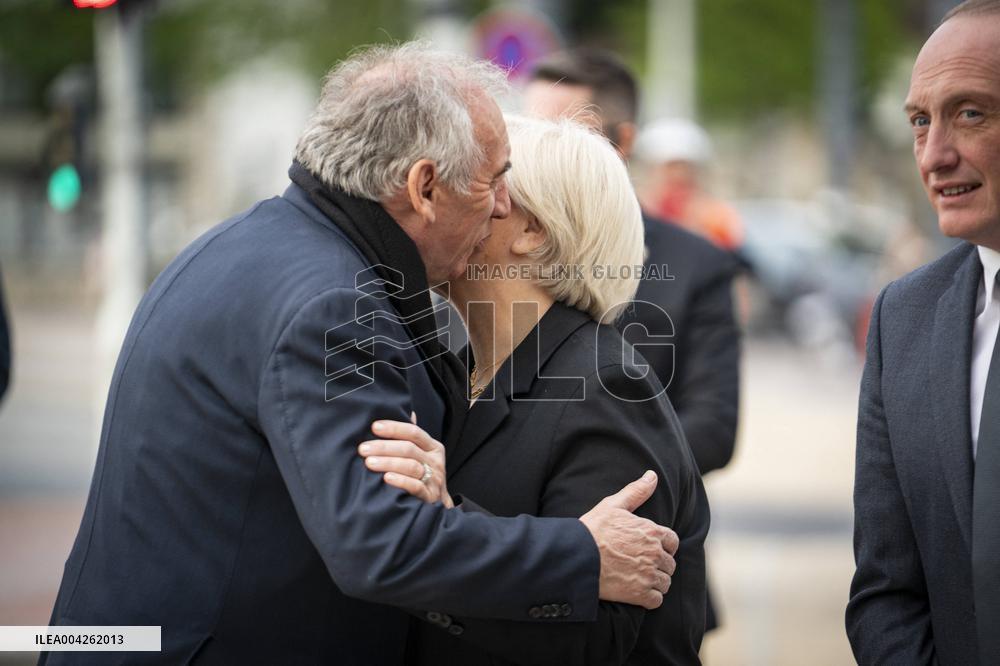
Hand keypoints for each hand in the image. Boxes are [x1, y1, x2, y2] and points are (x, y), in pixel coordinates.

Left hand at [358, 417, 452, 507]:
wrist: (434, 504)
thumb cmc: (422, 475)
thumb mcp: (421, 454)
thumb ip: (412, 436)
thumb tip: (407, 411)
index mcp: (432, 447)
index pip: (414, 432)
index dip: (394, 428)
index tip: (374, 427)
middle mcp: (435, 461)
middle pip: (409, 449)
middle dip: (384, 447)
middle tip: (363, 448)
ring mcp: (434, 479)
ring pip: (411, 466)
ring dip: (389, 463)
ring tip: (369, 463)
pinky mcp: (430, 496)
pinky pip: (416, 486)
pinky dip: (401, 481)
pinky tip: (386, 478)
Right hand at [579, 471, 678, 609]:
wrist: (576, 557)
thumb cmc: (592, 530)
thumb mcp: (613, 505)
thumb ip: (636, 492)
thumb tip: (652, 475)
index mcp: (652, 531)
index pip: (672, 541)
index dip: (663, 546)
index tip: (650, 549)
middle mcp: (654, 553)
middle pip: (669, 564)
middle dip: (659, 565)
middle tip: (641, 565)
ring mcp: (648, 575)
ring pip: (664, 582)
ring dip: (655, 582)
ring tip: (638, 579)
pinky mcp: (640, 594)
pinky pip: (656, 600)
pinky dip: (649, 598)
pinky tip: (637, 593)